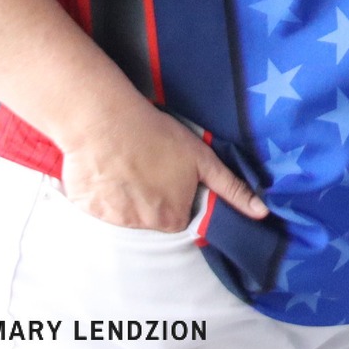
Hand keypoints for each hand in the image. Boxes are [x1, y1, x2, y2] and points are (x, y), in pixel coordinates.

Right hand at [58, 98, 268, 231]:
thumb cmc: (158, 135)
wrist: (106, 121)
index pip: (177, 216)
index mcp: (171, 219)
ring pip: (123, 212)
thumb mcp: (202, 160)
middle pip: (150, 218)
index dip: (174, 194)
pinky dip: (99, 191)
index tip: (166, 173)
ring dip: (124, 195)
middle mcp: (142, 226)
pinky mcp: (86, 208)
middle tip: (145, 166)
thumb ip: (232, 190)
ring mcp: (112, 219)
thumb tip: (262, 213)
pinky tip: (104, 167)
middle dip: (149, 198)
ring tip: (124, 164)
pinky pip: (96, 205)